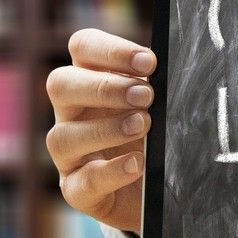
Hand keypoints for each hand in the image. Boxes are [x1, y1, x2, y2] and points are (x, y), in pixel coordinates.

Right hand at [45, 29, 155, 231]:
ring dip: (105, 128)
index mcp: (91, 80)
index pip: (82, 47)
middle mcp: (71, 113)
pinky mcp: (77, 190)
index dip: (110, 50)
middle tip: (146, 96)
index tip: (149, 62)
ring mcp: (68, 154)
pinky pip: (82, 181)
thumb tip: (176, 68)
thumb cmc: (159, 137)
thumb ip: (161, 87)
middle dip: (104, 88)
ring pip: (63, 136)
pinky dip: (111, 171)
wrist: (161, 190)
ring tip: (143, 126)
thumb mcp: (161, 106)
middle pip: (60, 84)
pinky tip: (137, 164)